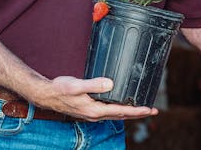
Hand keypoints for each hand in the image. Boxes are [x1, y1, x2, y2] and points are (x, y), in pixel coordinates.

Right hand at [31, 76, 157, 121]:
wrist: (47, 94)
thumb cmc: (60, 89)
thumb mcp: (77, 85)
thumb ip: (94, 84)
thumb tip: (111, 84)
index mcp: (95, 110)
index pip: (121, 112)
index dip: (137, 111)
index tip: (150, 109)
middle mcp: (95, 114)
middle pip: (122, 115)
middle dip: (138, 113)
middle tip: (153, 110)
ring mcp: (93, 114)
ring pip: (116, 114)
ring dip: (130, 112)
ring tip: (142, 108)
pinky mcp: (90, 110)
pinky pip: (109, 112)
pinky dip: (120, 110)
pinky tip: (122, 104)